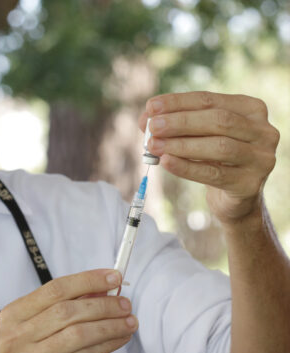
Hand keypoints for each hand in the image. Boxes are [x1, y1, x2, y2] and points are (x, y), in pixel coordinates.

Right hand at [0, 269, 137, 352]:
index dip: (87, 280)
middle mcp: (17, 336)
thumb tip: (100, 288)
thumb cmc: (25, 352)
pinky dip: (105, 345)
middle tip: (124, 303)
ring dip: (109, 326)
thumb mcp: (33, 324)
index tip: (112, 277)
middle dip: (102, 304)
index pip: (55, 289)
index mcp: (14, 314)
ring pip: (78, 335)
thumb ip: (63, 305)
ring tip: (129, 321)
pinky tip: (119, 339)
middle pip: (68, 311)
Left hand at [139, 92, 279, 224]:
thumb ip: (174, 125)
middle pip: (218, 120)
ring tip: (154, 145)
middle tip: (152, 127)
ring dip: (181, 145)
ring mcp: (260, 158)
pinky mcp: (250, 183)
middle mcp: (262, 130)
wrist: (234, 197)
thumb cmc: (213, 159)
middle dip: (180, 122)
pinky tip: (166, 162)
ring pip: (219, 146)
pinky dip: (187, 167)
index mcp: (250, 109)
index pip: (209, 100)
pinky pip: (214, 174)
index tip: (151, 107)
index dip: (178, 102)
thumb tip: (145, 120)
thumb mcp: (197, 137)